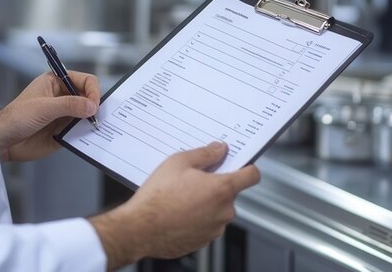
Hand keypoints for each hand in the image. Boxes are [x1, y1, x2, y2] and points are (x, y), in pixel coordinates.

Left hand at [0, 71, 99, 161]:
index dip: (93, 91)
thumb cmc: (15, 118)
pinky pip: (82, 131)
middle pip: (89, 97)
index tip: (94, 105)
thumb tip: (91, 105)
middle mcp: (63, 97)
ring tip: (93, 128)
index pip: (85, 80)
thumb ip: (69, 105)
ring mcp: (64, 114)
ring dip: (92, 121)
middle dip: (95, 106)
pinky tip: (86, 138)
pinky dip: (87, 134)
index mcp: (56, 82)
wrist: (4, 141)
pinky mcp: (64, 130)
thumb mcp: (43, 108)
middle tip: (95, 117)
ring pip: (87, 114)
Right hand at [88, 142, 260, 269]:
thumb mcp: (178, 162)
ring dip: (206, 204)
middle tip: (193, 180)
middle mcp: (223, 211)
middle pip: (230, 193)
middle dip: (215, 186)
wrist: (139, 229)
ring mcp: (214, 229)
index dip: (247, 167)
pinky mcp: (203, 241)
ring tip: (181, 198)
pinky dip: (196, 219)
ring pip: (217, 210)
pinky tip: (178, 213)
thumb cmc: (157, 197)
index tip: (239, 165)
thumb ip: (205, 154)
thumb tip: (219, 149)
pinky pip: (206, 225)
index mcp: (222, 189)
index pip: (252, 175)